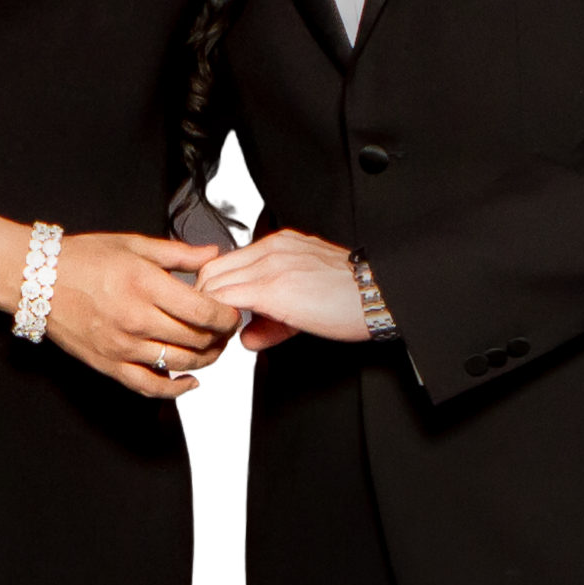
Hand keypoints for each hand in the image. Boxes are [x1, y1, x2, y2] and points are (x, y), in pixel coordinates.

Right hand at [43, 233, 237, 399]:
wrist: (37, 279)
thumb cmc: (82, 259)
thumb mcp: (133, 245)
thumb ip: (177, 254)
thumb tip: (212, 255)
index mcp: (145, 284)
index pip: (203, 311)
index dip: (227, 317)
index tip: (232, 314)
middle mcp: (136, 318)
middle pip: (197, 339)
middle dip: (221, 338)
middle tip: (227, 332)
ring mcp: (122, 346)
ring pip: (180, 363)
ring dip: (206, 359)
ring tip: (213, 349)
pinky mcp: (109, 364)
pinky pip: (150, 386)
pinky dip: (176, 389)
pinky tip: (190, 382)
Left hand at [195, 228, 372, 348]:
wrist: (379, 296)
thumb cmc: (352, 298)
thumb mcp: (306, 302)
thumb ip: (270, 320)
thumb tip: (246, 340)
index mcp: (280, 245)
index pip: (226, 261)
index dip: (214, 291)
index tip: (217, 314)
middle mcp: (272, 249)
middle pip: (212, 270)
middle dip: (205, 302)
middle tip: (212, 329)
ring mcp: (271, 266)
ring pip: (214, 283)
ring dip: (210, 312)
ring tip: (219, 335)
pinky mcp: (273, 289)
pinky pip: (227, 299)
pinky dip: (219, 318)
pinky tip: (227, 334)